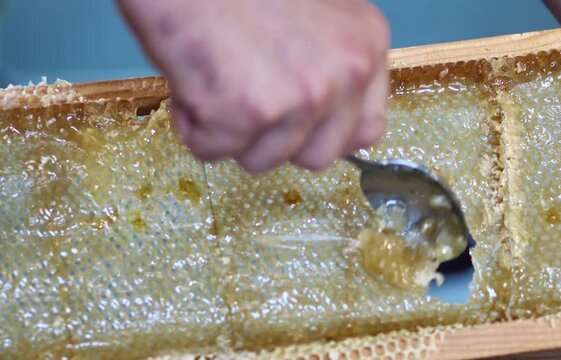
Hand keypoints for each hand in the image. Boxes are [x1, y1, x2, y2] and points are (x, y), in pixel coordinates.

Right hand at [118, 0, 389, 172]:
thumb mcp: (313, 16)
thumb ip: (331, 67)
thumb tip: (328, 126)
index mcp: (366, 46)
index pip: (365, 132)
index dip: (323, 136)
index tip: (296, 126)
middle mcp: (346, 74)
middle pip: (316, 157)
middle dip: (275, 140)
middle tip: (245, 97)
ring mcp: (302, 97)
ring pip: (262, 161)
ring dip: (230, 132)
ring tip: (215, 77)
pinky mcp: (250, 111)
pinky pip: (212, 151)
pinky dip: (192, 125)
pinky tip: (191, 77)